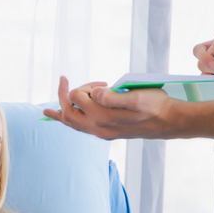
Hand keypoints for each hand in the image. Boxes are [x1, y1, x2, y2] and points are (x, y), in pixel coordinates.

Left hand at [43, 76, 175, 139]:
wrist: (168, 121)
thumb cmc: (155, 105)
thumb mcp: (137, 97)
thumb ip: (113, 96)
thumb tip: (93, 92)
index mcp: (104, 118)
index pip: (78, 97)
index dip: (85, 85)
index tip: (101, 82)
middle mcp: (99, 128)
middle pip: (68, 112)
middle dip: (64, 95)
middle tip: (63, 80)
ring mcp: (101, 132)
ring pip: (72, 123)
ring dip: (60, 112)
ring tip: (46, 110)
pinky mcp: (105, 133)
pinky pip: (79, 128)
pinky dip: (68, 120)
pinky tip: (61, 118)